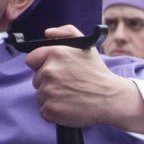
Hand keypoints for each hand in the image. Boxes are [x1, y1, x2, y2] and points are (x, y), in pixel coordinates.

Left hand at [25, 25, 143, 134]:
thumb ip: (66, 32)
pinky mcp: (51, 109)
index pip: (31, 59)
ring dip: (51, 97)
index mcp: (56, 53)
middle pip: (36, 79)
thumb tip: (48, 33)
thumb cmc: (97, 73)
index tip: (53, 70)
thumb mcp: (85, 45)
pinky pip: (44, 110)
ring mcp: (49, 91)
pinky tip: (68, 107)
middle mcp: (50, 71)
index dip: (41, 65)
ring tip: (69, 96)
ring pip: (40, 95)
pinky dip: (54, 111)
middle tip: (67, 84)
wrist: (112, 99)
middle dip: (48, 82)